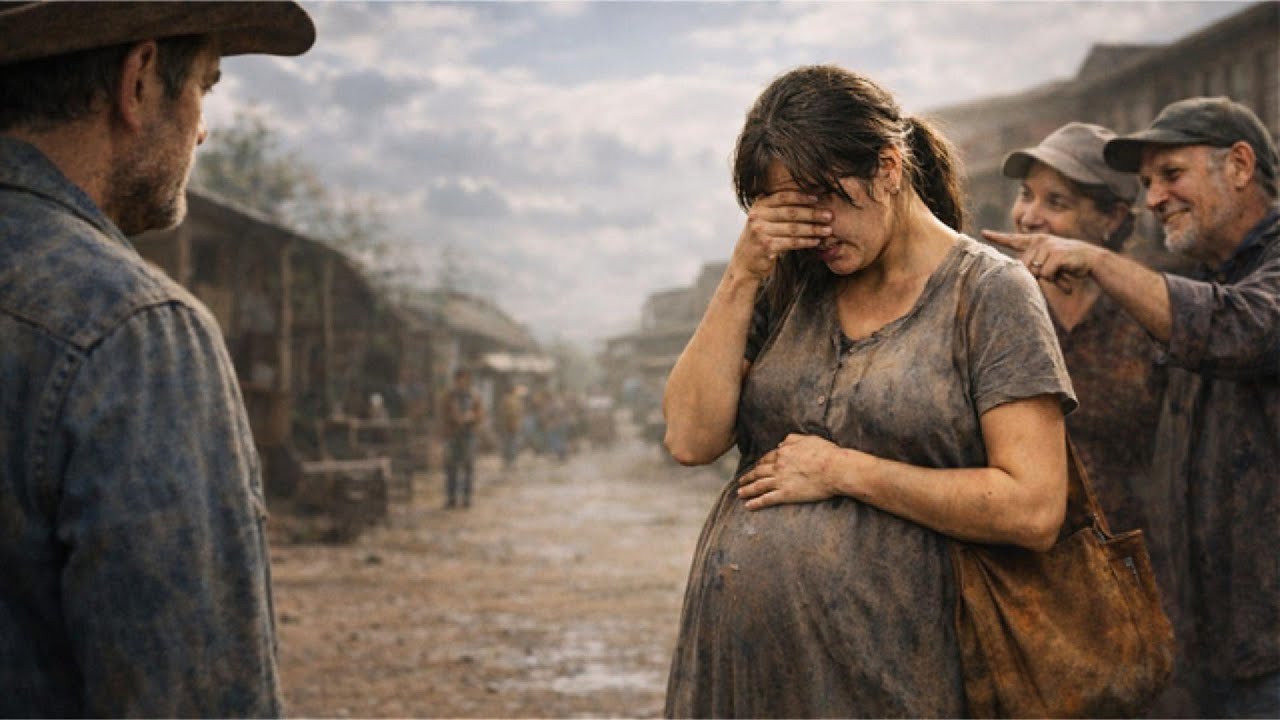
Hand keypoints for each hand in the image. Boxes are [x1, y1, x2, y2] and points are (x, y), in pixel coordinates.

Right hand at [732, 191, 830, 280]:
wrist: (744, 264)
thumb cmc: (760, 240)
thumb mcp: (763, 220)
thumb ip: (777, 208)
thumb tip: (807, 197)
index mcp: (758, 206)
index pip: (783, 197)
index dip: (802, 197)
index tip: (818, 198)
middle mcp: (757, 216)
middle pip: (791, 212)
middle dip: (812, 214)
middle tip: (829, 215)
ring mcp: (760, 232)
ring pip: (793, 228)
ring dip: (813, 229)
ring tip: (827, 230)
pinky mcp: (766, 247)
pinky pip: (792, 242)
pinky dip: (806, 242)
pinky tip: (816, 242)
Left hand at [737, 433, 841, 509]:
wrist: (835, 469)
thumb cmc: (827, 453)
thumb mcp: (809, 439)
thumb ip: (793, 439)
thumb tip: (781, 442)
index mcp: (784, 451)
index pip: (767, 458)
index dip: (760, 464)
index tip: (756, 467)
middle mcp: (778, 465)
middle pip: (759, 472)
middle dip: (748, 477)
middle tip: (741, 481)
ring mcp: (780, 480)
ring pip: (758, 485)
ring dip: (747, 490)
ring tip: (740, 493)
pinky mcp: (785, 494)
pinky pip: (766, 499)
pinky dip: (755, 503)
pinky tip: (748, 506)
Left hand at [981, 230, 1099, 294]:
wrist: (1091, 260)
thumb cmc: (1067, 263)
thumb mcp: (1048, 262)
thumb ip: (1033, 266)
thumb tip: (1020, 275)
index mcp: (1036, 241)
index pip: (1013, 239)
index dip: (997, 237)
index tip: (983, 233)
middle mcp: (1040, 241)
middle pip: (1024, 266)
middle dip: (1037, 275)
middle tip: (1054, 272)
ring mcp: (1048, 247)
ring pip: (1035, 271)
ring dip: (1048, 277)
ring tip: (1061, 270)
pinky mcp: (1056, 255)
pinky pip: (1047, 274)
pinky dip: (1055, 278)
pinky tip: (1065, 271)